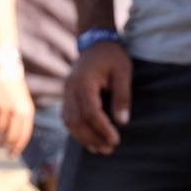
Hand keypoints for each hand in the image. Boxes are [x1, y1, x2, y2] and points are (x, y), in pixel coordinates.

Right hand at [0, 71, 34, 156]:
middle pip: (10, 137)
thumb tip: (13, 142)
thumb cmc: (13, 87)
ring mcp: (4, 109)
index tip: (11, 155)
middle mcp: (17, 112)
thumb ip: (20, 120)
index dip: (17, 148)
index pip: (23, 136)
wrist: (4, 67)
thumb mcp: (22, 102)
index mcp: (27, 111)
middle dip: (3, 144)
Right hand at [61, 40, 130, 154]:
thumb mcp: (123, 71)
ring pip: (69, 121)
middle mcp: (71, 88)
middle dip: (92, 138)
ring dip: (83, 138)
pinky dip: (77, 130)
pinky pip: (67, 117)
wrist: (96, 42)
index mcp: (84, 82)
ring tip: (100, 148)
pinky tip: (89, 139)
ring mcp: (66, 92)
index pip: (90, 112)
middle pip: (76, 121)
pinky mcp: (67, 95)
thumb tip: (122, 122)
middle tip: (109, 149)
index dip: (102, 129)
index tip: (116, 139)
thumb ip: (122, 96)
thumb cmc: (112, 56)